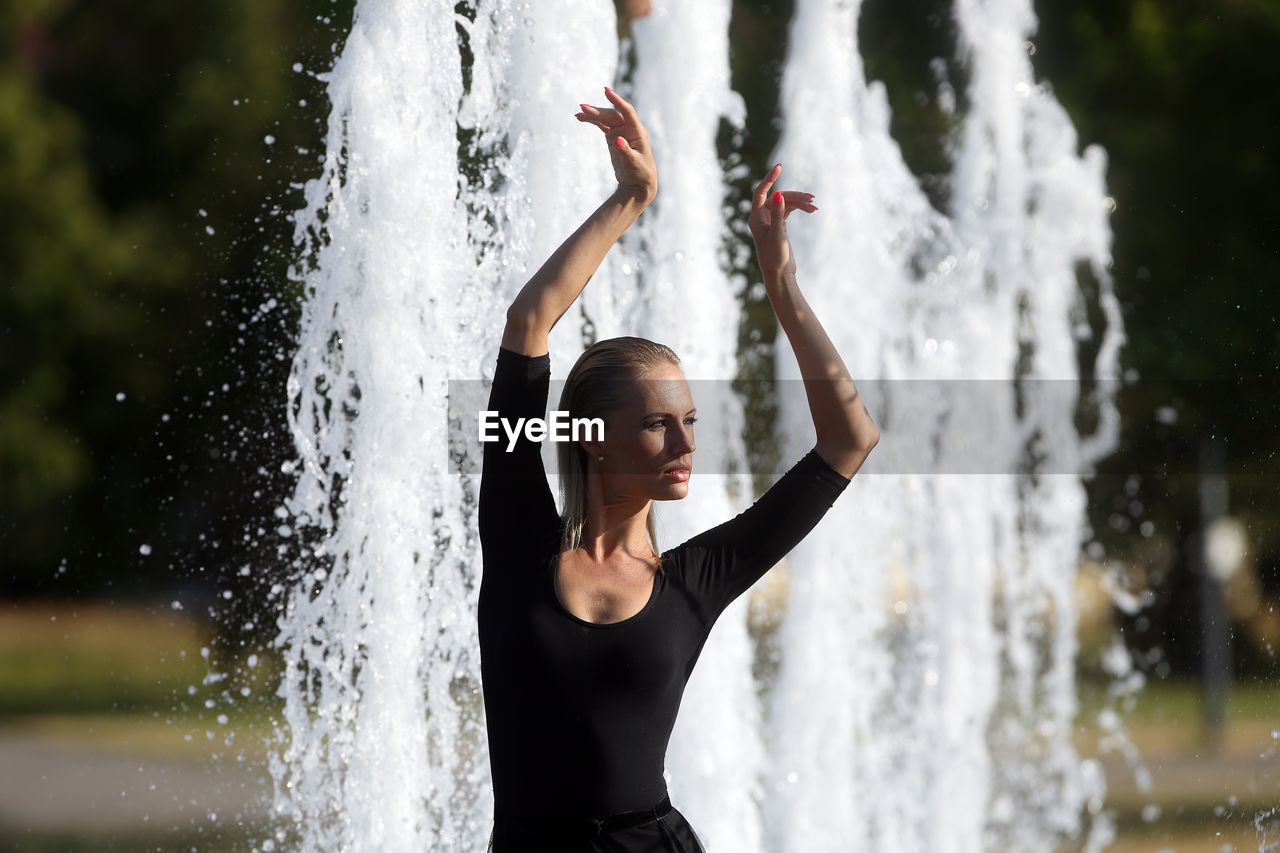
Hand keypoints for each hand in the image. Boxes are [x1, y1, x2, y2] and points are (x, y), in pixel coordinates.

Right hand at [575, 87, 657, 204]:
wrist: (638, 183)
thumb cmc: (640, 173)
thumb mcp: (633, 163)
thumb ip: (625, 150)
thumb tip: (617, 139)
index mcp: (637, 131)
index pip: (627, 111)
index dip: (617, 100)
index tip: (606, 91)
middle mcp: (629, 129)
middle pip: (612, 115)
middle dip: (598, 111)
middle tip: (583, 108)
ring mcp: (620, 132)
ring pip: (605, 119)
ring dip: (592, 115)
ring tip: (578, 113)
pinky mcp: (613, 138)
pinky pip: (601, 126)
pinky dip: (592, 122)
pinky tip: (581, 118)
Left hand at [747, 163, 816, 283]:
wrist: (779, 274)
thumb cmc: (775, 257)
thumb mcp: (778, 234)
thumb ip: (778, 213)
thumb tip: (778, 193)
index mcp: (756, 217)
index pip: (761, 191)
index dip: (770, 178)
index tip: (780, 166)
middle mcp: (761, 217)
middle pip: (778, 197)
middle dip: (795, 196)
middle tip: (811, 199)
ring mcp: (771, 220)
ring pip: (786, 203)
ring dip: (800, 202)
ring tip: (814, 206)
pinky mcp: (780, 225)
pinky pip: (789, 210)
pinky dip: (800, 208)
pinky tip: (812, 209)